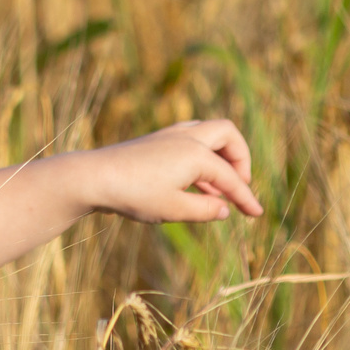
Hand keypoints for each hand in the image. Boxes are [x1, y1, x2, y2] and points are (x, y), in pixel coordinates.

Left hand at [80, 120, 263, 223]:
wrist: (92, 177)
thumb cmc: (133, 194)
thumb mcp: (173, 210)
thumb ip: (205, 210)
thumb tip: (224, 208)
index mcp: (196, 153)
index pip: (231, 178)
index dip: (246, 198)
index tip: (257, 215)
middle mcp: (186, 137)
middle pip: (227, 134)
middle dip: (240, 158)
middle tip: (238, 185)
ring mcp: (169, 136)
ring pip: (208, 134)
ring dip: (220, 157)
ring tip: (218, 191)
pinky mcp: (156, 141)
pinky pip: (191, 143)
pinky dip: (202, 159)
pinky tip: (197, 186)